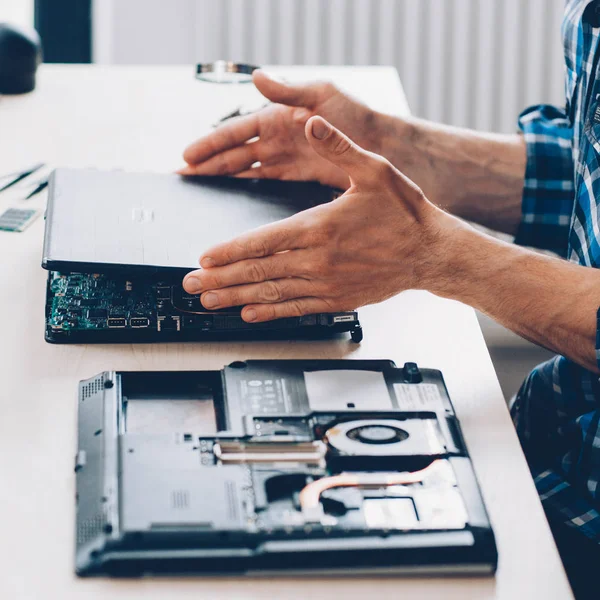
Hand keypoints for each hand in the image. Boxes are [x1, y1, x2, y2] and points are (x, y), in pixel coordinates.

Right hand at [178, 70, 385, 189]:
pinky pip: (262, 183)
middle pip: (234, 154)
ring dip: (220, 179)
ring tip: (196, 191)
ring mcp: (284, 158)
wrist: (385, 147)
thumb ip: (289, 90)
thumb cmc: (357, 115)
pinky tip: (229, 200)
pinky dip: (244, 189)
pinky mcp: (295, 177)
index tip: (186, 157)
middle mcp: (276, 137)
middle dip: (207, 165)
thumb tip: (256, 77)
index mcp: (278, 115)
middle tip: (181, 178)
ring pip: (244, 170)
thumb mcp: (323, 94)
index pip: (236, 131)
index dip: (210, 144)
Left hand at [182, 117, 459, 321]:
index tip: (204, 257)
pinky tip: (250, 313)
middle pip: (258, 271)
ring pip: (271, 293)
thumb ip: (338, 148)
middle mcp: (317, 260)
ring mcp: (326, 284)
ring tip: (209, 302)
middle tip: (192, 284)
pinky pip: (296, 309)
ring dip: (236, 298)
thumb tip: (312, 123)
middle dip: (220, 279)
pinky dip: (270, 312)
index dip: (229, 250)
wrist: (431, 252)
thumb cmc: (404, 213)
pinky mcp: (336, 299)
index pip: (262, 241)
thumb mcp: (374, 170)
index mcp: (319, 227)